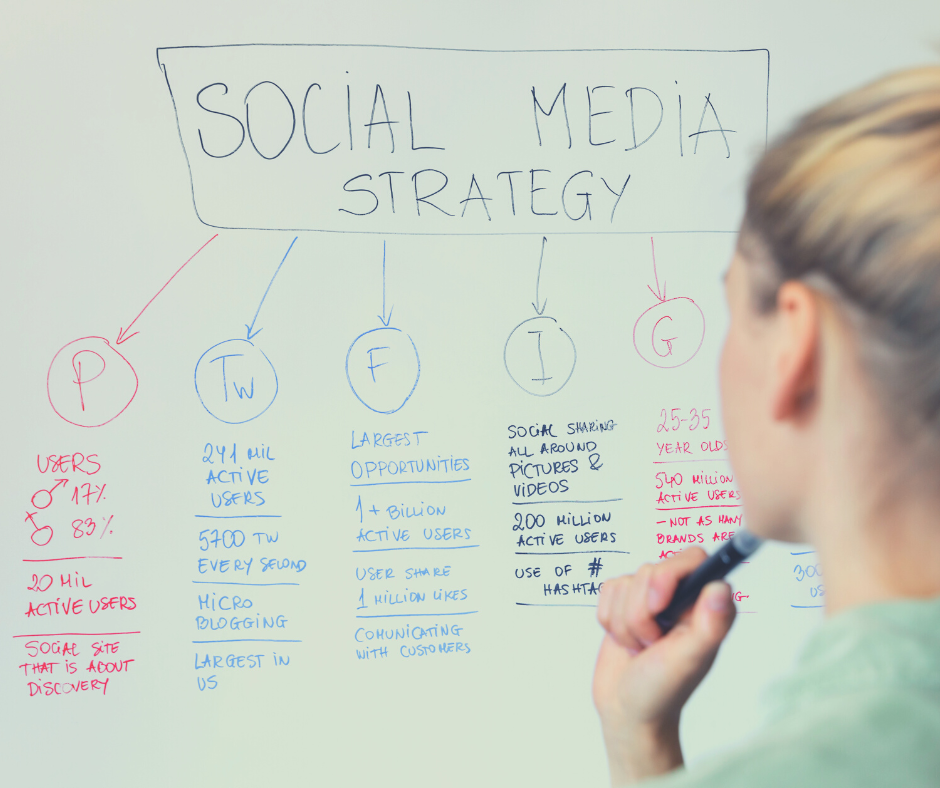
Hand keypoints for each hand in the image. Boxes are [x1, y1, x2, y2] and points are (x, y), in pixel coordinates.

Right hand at [593, 548, 735, 784]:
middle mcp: (681, 595)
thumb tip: (720, 587)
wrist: (628, 710)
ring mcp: (651, 598)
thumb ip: (710, 624)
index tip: (659, 608)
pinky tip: (623, 640)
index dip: (668, 576)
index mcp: (706, 604)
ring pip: (625, 582)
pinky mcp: (624, 602)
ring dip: (624, 621)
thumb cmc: (663, 691)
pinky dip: (609, 619)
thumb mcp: (690, 660)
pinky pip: (607, 589)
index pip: (692, 558)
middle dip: (640, 612)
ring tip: (639, 647)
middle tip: (652, 643)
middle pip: (649, 569)